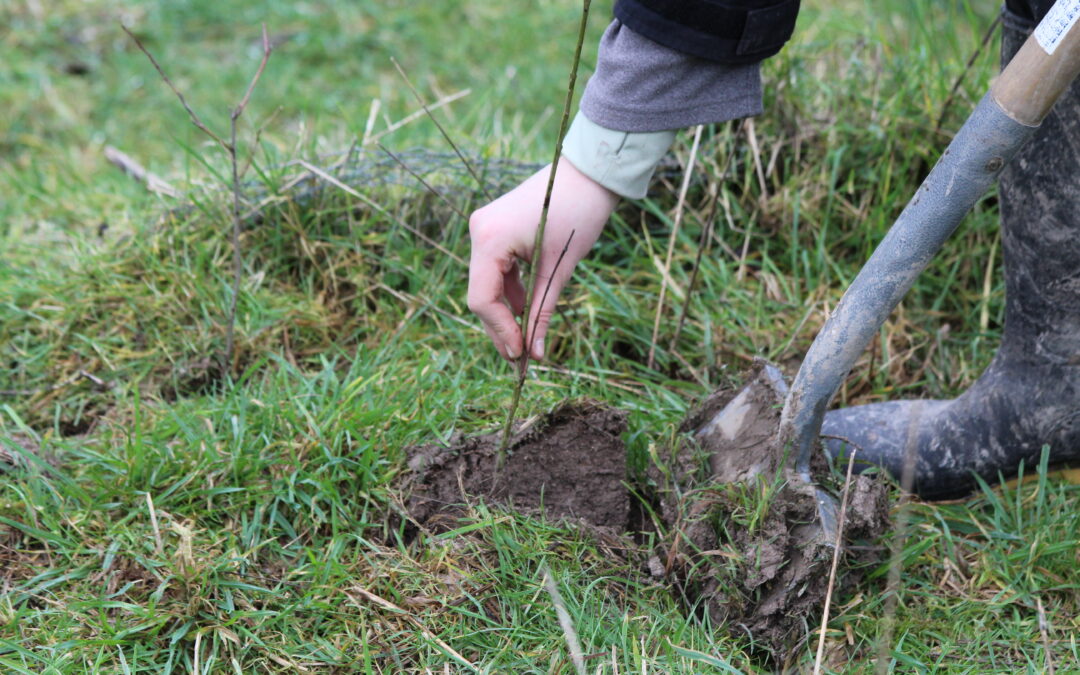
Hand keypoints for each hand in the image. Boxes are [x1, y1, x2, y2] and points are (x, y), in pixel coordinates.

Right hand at [468, 158, 617, 361]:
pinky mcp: (495, 226)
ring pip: (487, 283)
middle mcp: (479, 231)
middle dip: (500, 327)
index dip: (500, 331)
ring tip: (526, 339)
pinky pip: (495, 267)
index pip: (482, 299)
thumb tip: (534, 355)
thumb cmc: (579, 214)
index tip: (521, 355)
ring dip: (505, 311)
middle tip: (521, 357)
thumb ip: (542, 311)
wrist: (590, 172)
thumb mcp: (560, 269)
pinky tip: (526, 309)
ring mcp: (484, 227)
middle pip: (480, 293)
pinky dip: (509, 290)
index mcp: (490, 239)